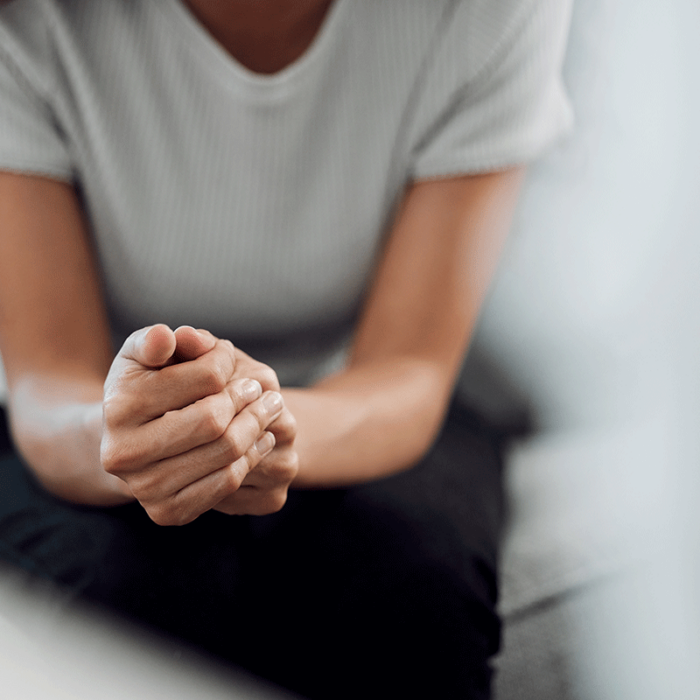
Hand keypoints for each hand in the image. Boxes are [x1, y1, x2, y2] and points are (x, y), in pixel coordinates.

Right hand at [100, 325, 292, 523]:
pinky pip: (226, 484)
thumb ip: (158, 340)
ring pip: (226, 453)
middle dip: (248, 399)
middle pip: (215, 420)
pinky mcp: (166, 512)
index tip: (229, 355)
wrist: (127, 442)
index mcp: (119, 405)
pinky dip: (252, 457)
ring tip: (270, 408)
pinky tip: (261, 438)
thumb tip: (170, 336)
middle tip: (262, 389)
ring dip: (258, 426)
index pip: (205, 377)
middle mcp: (123, 453)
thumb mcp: (145, 354)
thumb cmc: (144, 385)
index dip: (225, 361)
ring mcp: (144, 488)